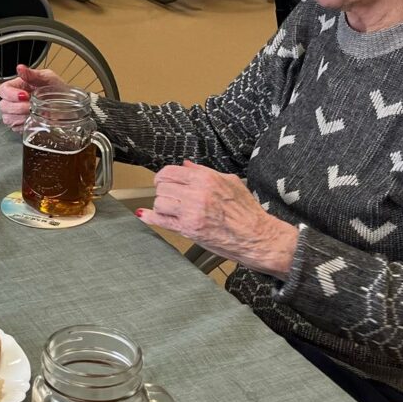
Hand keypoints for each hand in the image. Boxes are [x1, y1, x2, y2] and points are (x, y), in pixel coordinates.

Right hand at [0, 63, 65, 132]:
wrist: (68, 106)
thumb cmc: (58, 90)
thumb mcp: (48, 78)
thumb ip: (33, 74)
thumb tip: (20, 68)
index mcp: (18, 86)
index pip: (4, 90)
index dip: (11, 94)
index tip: (25, 96)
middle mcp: (14, 100)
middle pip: (4, 105)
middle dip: (17, 107)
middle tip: (31, 107)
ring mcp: (16, 114)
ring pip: (7, 118)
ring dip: (20, 117)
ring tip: (34, 114)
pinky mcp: (20, 125)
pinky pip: (15, 128)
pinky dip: (24, 125)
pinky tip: (33, 121)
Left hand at [138, 160, 297, 276]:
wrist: (257, 237)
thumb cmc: (247, 211)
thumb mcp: (230, 182)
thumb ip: (205, 172)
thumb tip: (186, 164)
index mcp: (206, 178)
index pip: (171, 171)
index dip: (164, 177)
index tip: (164, 181)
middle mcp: (196, 192)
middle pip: (162, 186)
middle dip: (163, 191)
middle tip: (169, 197)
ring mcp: (191, 212)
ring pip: (159, 202)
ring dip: (161, 206)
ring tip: (171, 209)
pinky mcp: (189, 229)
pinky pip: (160, 221)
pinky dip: (150, 218)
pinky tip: (145, 216)